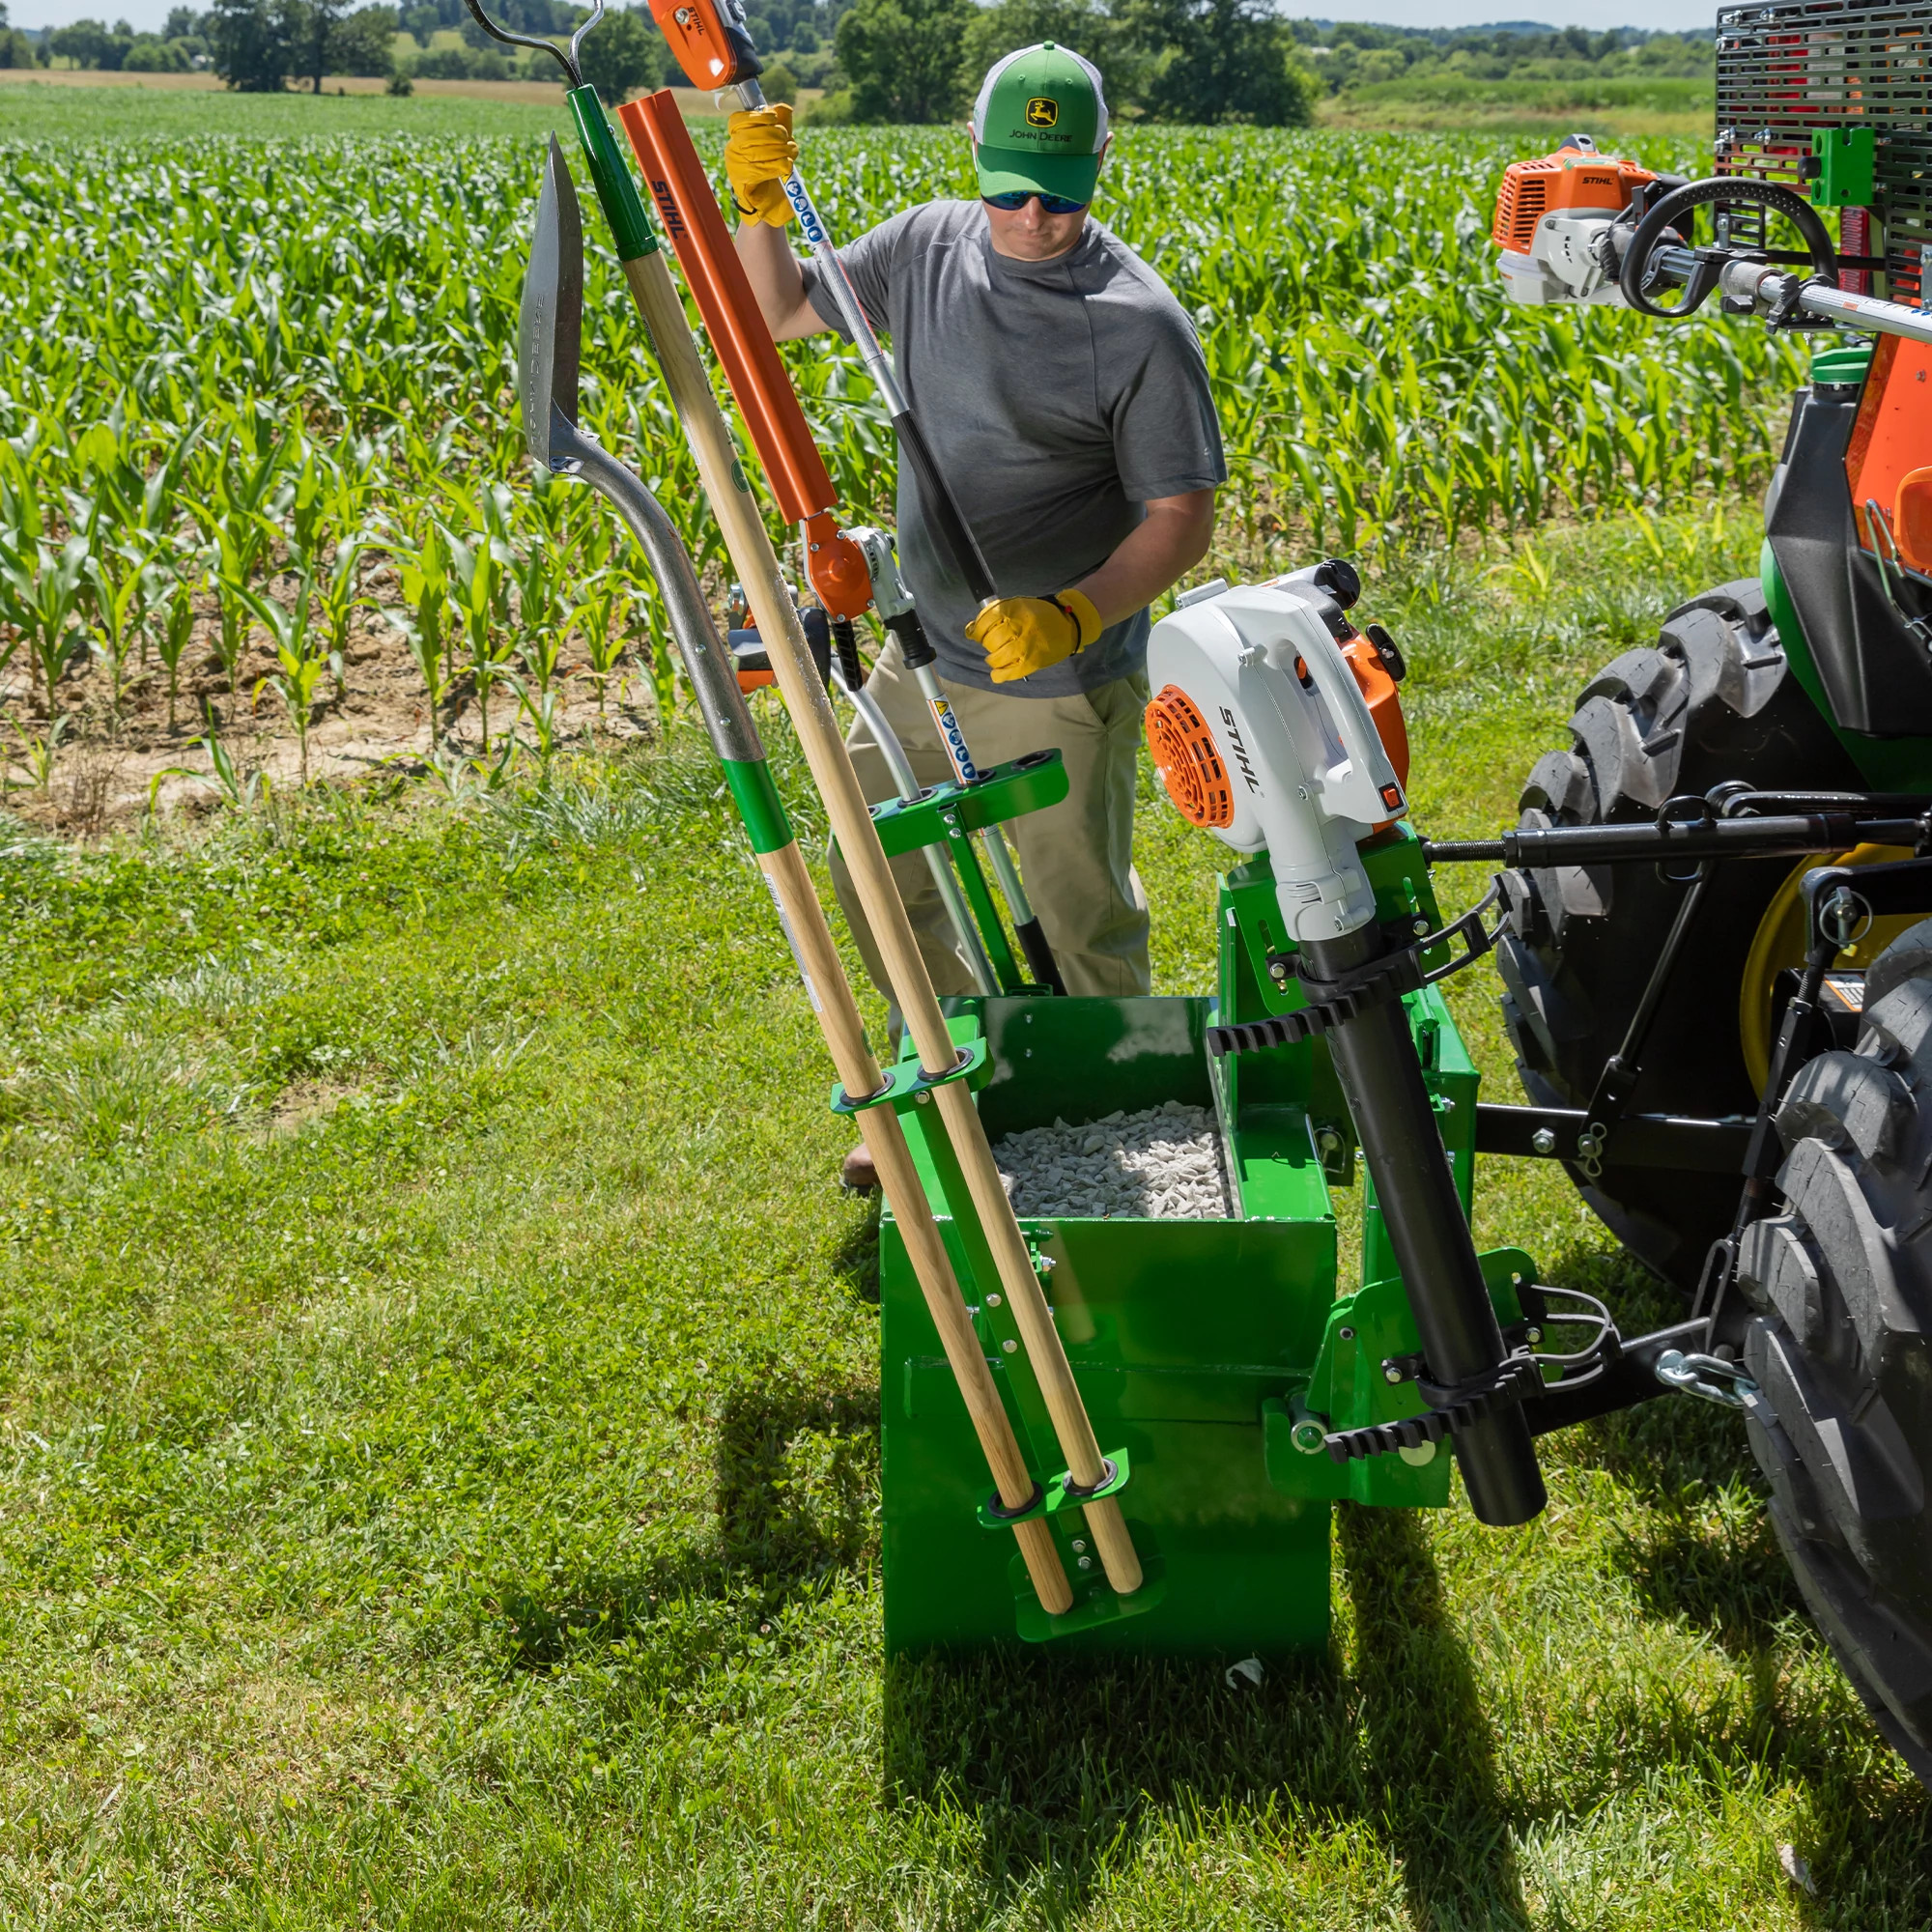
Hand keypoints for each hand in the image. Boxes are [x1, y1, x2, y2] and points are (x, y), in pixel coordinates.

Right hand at [725, 105, 796, 227]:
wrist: (767, 203)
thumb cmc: (772, 169)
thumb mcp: (777, 144)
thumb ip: (780, 124)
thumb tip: (784, 107)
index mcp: (737, 137)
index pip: (737, 120)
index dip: (756, 116)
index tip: (772, 117)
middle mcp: (732, 150)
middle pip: (750, 134)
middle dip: (774, 133)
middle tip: (787, 138)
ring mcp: (735, 167)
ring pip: (758, 151)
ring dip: (780, 150)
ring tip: (792, 152)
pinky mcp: (743, 182)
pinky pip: (762, 170)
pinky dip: (779, 166)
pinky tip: (787, 166)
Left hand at [966, 588, 1102, 682]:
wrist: (1069, 624)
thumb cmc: (1041, 614)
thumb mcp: (1020, 605)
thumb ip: (999, 613)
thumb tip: (973, 627)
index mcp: (1014, 610)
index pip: (984, 621)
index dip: (976, 630)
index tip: (975, 633)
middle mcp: (1018, 628)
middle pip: (990, 640)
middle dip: (987, 644)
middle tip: (992, 643)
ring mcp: (1025, 646)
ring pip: (996, 657)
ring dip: (992, 659)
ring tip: (996, 656)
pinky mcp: (1032, 662)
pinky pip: (1008, 673)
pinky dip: (999, 675)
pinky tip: (997, 673)